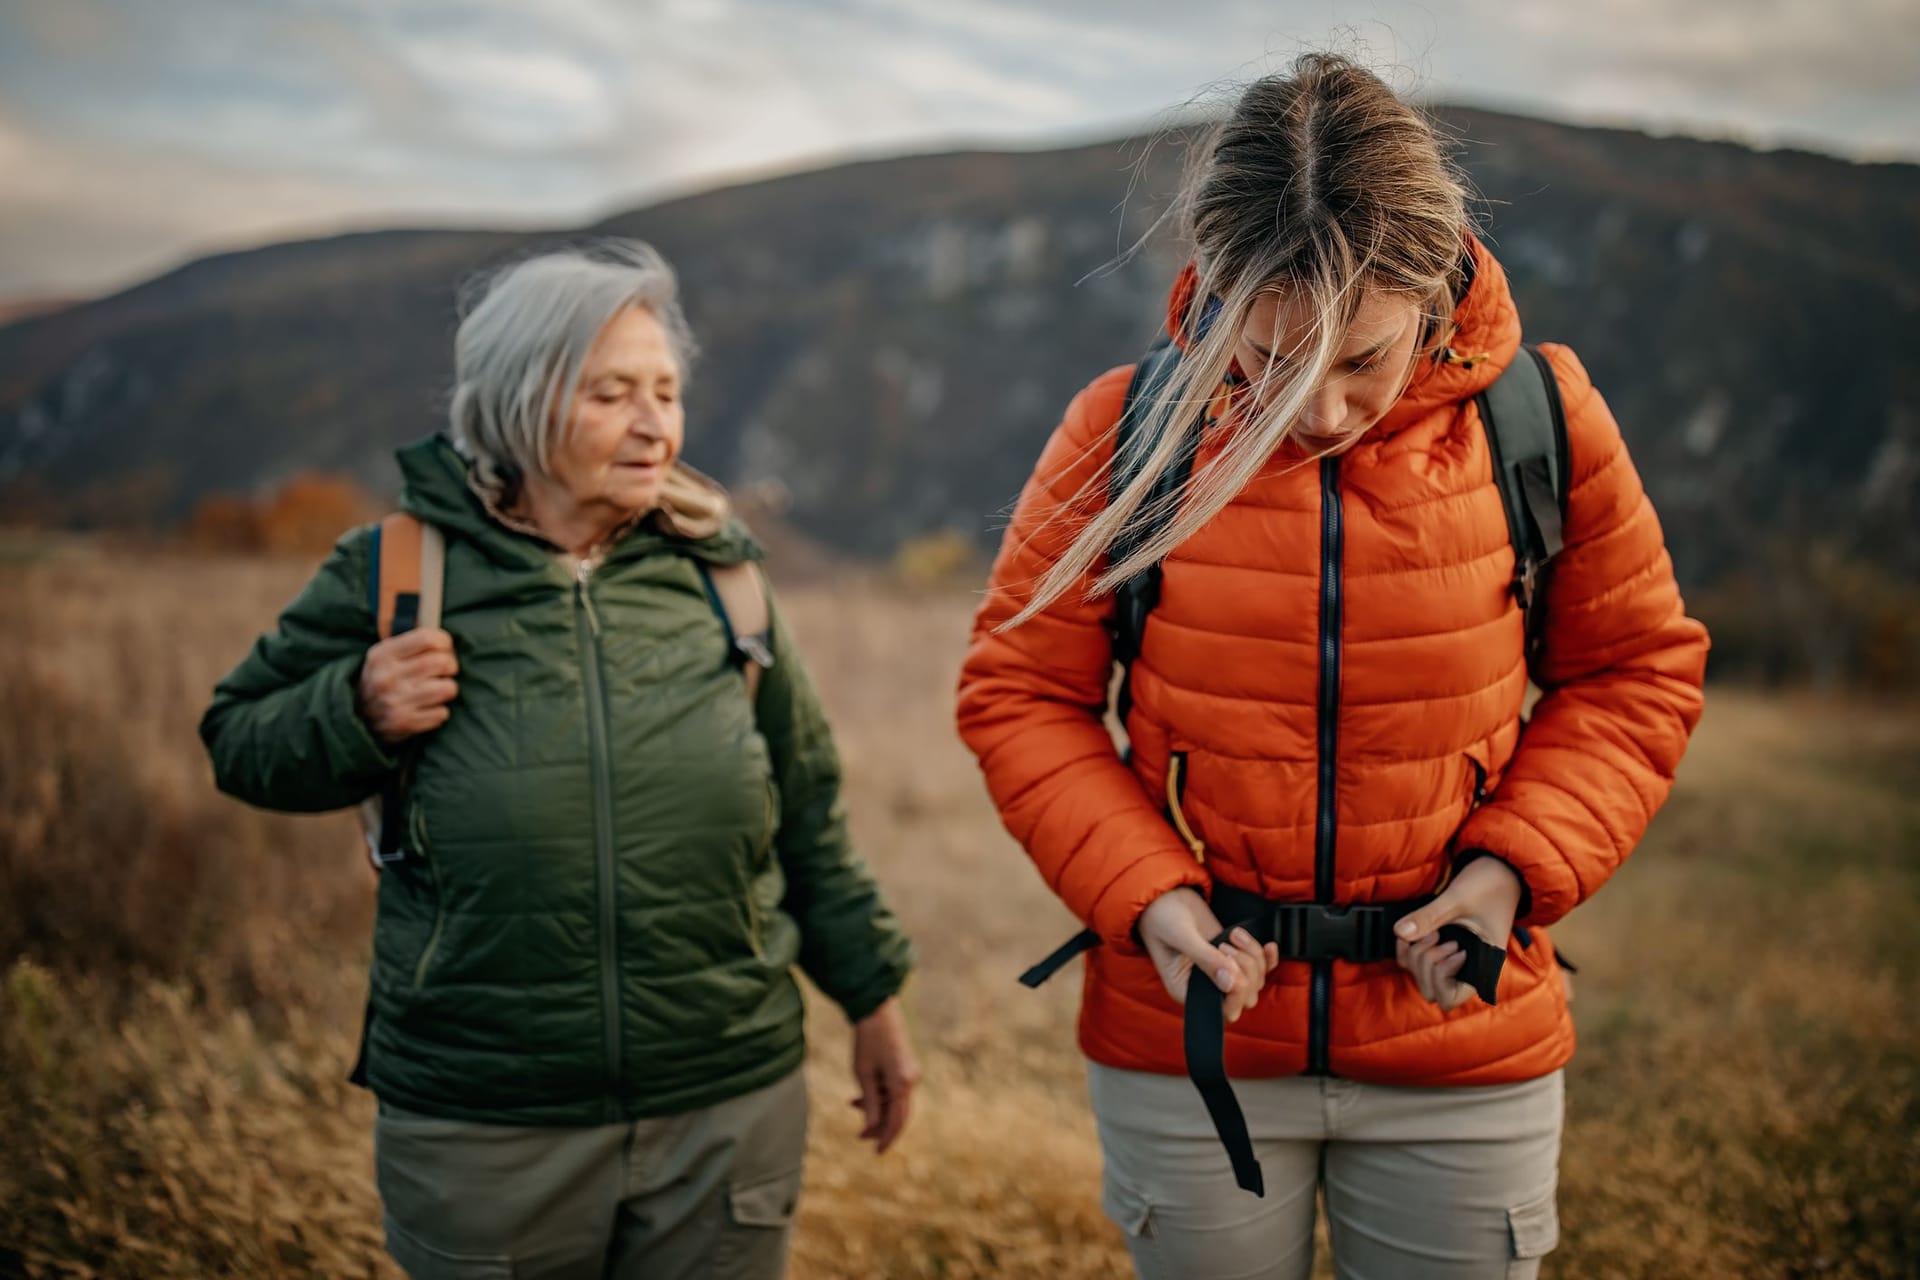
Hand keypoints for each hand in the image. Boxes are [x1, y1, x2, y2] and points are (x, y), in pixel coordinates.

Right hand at [356, 628, 458, 744]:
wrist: (356, 719)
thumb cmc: (379, 681)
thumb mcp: (383, 656)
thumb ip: (411, 642)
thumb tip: (443, 633)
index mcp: (382, 655)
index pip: (428, 638)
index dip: (444, 642)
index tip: (444, 648)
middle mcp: (388, 677)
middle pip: (442, 662)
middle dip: (450, 666)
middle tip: (443, 671)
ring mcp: (396, 702)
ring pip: (448, 688)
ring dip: (447, 689)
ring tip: (436, 689)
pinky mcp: (406, 723)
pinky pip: (442, 713)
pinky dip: (439, 711)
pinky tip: (426, 708)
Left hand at [850, 997, 918, 1154]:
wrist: (877, 1010)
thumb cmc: (867, 1041)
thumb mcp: (863, 1074)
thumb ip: (870, 1103)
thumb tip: (871, 1128)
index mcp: (902, 1083)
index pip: (896, 1121)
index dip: (886, 1138)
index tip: (877, 1153)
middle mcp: (912, 1079)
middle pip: (899, 1114)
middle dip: (880, 1127)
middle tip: (860, 1136)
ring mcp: (912, 1072)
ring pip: (896, 1102)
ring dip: (877, 1108)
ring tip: (853, 1104)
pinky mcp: (907, 1067)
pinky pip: (896, 1090)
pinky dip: (881, 1096)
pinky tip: (862, 1095)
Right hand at [1137, 888, 1278, 1022]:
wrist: (1163, 897)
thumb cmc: (1161, 917)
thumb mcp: (1181, 936)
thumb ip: (1205, 959)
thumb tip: (1230, 982)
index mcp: (1188, 991)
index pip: (1224, 1010)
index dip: (1236, 992)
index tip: (1228, 963)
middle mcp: (1206, 987)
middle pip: (1245, 996)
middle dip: (1245, 969)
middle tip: (1225, 945)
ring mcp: (1221, 972)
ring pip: (1255, 980)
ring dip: (1254, 957)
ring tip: (1233, 935)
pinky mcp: (1232, 957)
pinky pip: (1260, 967)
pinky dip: (1268, 958)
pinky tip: (1269, 945)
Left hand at [1393, 856, 1523, 1011]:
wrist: (1499, 869)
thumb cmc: (1490, 884)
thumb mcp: (1459, 898)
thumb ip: (1430, 916)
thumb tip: (1400, 932)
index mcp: (1483, 964)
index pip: (1452, 998)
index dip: (1442, 980)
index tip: (1453, 950)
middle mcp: (1467, 967)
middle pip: (1431, 990)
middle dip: (1425, 964)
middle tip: (1437, 935)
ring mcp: (1451, 959)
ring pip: (1420, 976)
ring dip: (1416, 956)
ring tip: (1432, 931)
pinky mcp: (1440, 946)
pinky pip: (1415, 960)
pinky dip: (1408, 947)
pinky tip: (1418, 928)